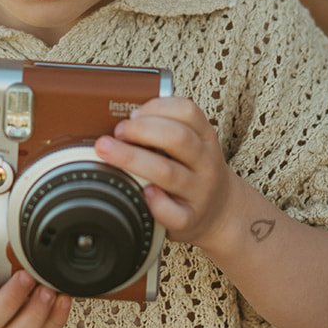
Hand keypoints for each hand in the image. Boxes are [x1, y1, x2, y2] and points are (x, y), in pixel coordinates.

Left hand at [94, 97, 236, 251]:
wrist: (220, 210)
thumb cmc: (193, 171)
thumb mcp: (191, 145)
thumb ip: (165, 130)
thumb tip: (121, 122)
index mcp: (205, 138)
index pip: (188, 112)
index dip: (157, 107)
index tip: (133, 113)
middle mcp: (206, 163)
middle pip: (178, 139)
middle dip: (141, 130)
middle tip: (117, 132)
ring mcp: (199, 192)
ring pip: (168, 172)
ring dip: (133, 159)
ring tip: (108, 151)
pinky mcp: (190, 219)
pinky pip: (173, 213)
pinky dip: (156, 203)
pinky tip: (142, 192)